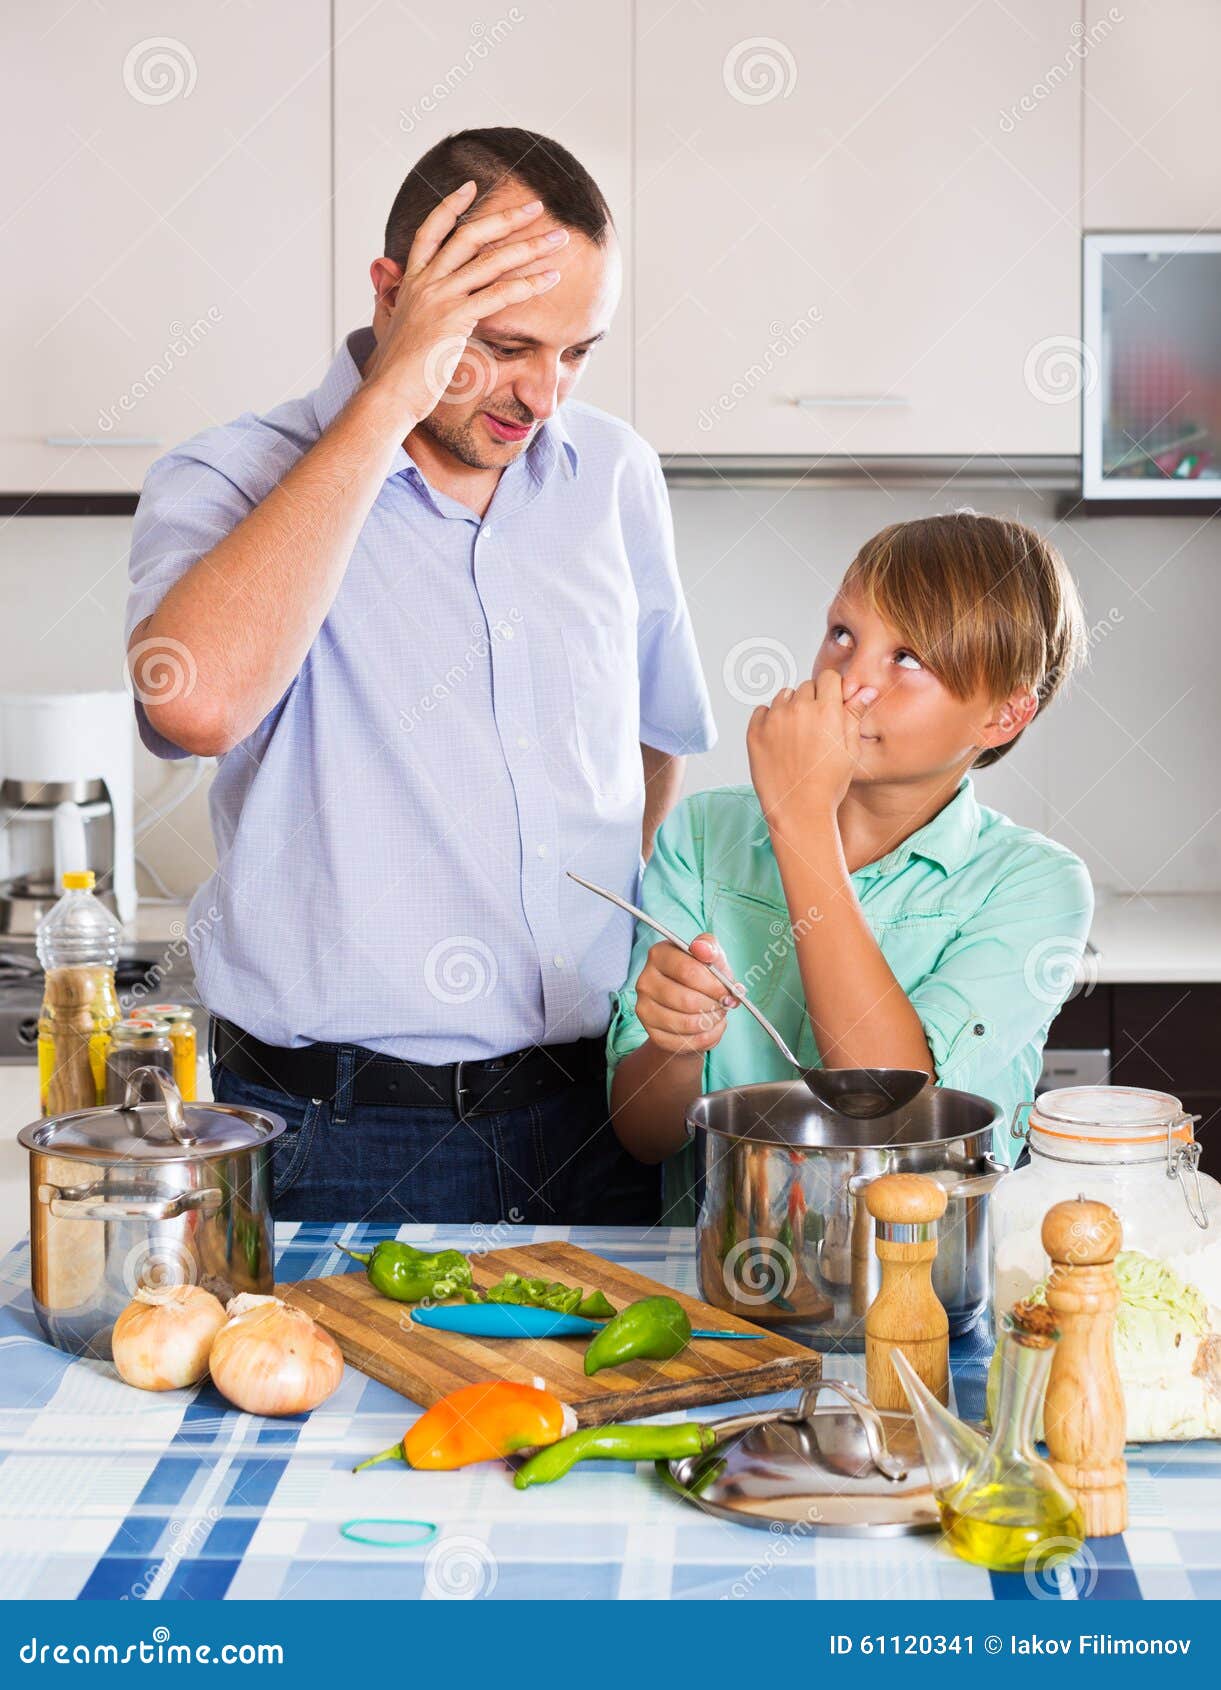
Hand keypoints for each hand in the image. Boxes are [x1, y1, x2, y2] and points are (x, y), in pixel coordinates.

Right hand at [362, 181, 567, 420]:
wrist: (388, 394)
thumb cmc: (397, 371)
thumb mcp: (392, 326)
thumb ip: (394, 300)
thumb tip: (385, 279)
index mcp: (411, 281)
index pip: (431, 232)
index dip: (451, 207)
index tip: (472, 187)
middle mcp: (425, 282)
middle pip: (469, 236)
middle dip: (506, 218)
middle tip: (536, 207)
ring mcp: (440, 298)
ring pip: (490, 261)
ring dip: (529, 247)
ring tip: (558, 239)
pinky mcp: (455, 319)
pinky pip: (499, 294)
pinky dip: (528, 284)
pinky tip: (551, 278)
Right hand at [635, 934, 740, 1056]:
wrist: (689, 1005)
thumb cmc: (701, 975)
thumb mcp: (710, 956)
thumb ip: (710, 948)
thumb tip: (702, 949)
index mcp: (659, 955)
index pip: (688, 971)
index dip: (714, 985)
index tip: (728, 990)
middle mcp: (645, 981)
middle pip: (687, 1000)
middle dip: (714, 1005)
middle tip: (724, 1004)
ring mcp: (645, 1008)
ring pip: (686, 1023)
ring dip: (711, 1022)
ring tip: (718, 1014)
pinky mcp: (652, 1032)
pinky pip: (685, 1042)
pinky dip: (706, 1038)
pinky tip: (710, 1027)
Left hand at [747, 671, 877, 827]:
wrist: (799, 811)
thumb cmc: (829, 784)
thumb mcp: (850, 750)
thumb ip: (854, 715)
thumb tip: (865, 690)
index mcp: (826, 710)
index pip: (828, 678)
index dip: (832, 691)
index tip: (831, 705)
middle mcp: (798, 709)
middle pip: (806, 687)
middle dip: (812, 701)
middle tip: (815, 729)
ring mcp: (773, 720)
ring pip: (784, 696)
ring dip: (791, 708)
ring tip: (797, 736)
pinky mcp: (754, 732)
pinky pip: (762, 711)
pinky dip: (769, 720)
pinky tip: (779, 741)